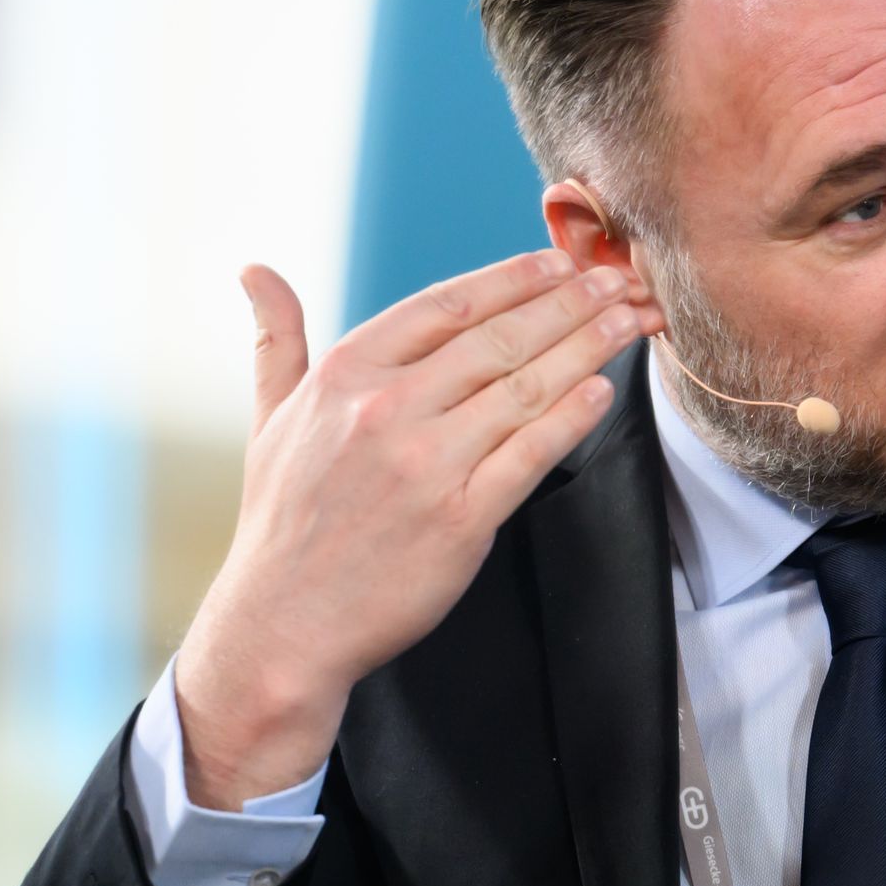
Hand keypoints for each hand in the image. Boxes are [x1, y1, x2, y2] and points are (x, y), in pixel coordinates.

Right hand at [173, 251, 662, 805]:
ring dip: (587, 347)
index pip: (446, 306)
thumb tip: (256, 272)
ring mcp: (426, 464)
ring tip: (629, 320)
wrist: (284, 624)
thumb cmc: (283, 523)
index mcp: (346, 375)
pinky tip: (602, 390)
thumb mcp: (269, 419)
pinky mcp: (461, 520)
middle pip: (499, 339)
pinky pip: (530, 455)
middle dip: (570, 301)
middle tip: (619, 277)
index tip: (560, 260)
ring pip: (525, 388)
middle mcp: (386, 409)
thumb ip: (277, 342)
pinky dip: (571, 417)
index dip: (512, 278)